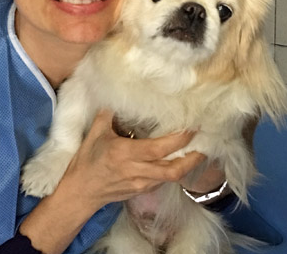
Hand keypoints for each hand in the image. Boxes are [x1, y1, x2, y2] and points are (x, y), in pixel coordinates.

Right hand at [56, 110, 206, 211]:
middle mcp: (137, 171)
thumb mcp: (95, 133)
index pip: (160, 148)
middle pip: (174, 169)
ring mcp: (141, 184)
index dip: (179, 139)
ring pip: (172, 177)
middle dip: (193, 156)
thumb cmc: (87, 161)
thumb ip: (109, 113)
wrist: (80, 192)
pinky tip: (177, 160)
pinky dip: (173, 170)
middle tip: (205, 142)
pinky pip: (163, 181)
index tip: (192, 127)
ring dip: (187, 164)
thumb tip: (118, 95)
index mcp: (125, 154)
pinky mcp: (142, 191)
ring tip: (197, 150)